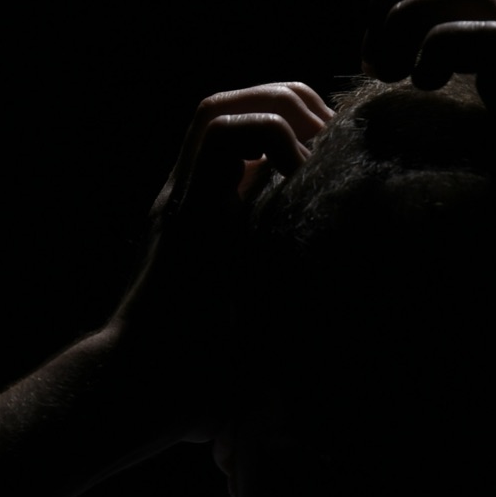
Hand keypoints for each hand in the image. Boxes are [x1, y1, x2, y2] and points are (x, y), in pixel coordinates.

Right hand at [109, 82, 331, 437]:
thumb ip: (293, 323)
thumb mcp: (266, 336)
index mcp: (215, 220)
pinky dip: (268, 135)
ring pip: (219, 108)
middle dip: (291, 104)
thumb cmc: (201, 384)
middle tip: (332, 144)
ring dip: (277, 109)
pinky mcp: (182, 211)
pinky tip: (296, 174)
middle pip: (233, 107)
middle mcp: (194, 201)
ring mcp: (182, 201)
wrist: (147, 392)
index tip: (342, 159)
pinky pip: (220, 134)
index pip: (250, 139)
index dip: (299, 129)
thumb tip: (348, 355)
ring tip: (314, 148)